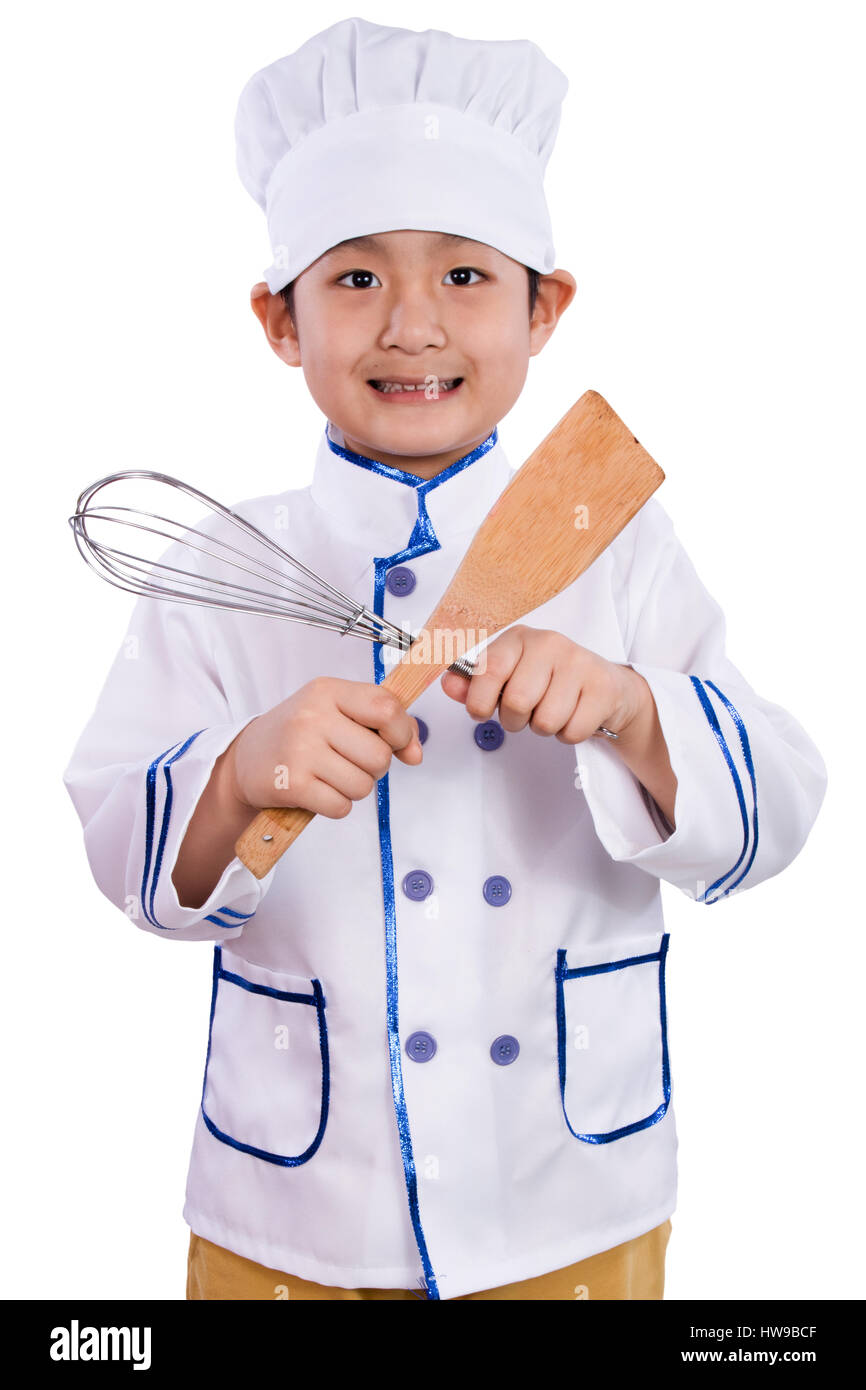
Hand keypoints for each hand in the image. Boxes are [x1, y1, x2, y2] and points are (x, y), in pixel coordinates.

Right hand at [226, 677, 422, 817]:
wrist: (246, 758)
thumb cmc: (301, 733)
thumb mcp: (338, 712)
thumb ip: (383, 723)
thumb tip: (415, 753)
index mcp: (329, 691)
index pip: (386, 707)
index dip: (402, 732)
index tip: (397, 743)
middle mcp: (312, 716)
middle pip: (379, 755)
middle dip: (375, 768)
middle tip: (351, 762)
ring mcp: (300, 750)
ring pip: (362, 785)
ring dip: (354, 788)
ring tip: (331, 775)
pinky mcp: (291, 784)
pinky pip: (341, 806)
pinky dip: (336, 805)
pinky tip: (319, 791)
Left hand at [440, 625, 644, 741]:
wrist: (606, 687)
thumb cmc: (549, 682)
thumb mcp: (508, 678)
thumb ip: (475, 684)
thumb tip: (447, 684)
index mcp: (519, 639)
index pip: (489, 670)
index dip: (480, 701)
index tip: (482, 712)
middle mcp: (550, 644)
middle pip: (518, 702)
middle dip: (516, 721)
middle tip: (526, 714)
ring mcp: (579, 663)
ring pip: (546, 721)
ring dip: (544, 729)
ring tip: (552, 711)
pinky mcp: (603, 688)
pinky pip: (572, 731)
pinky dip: (568, 734)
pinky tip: (573, 715)